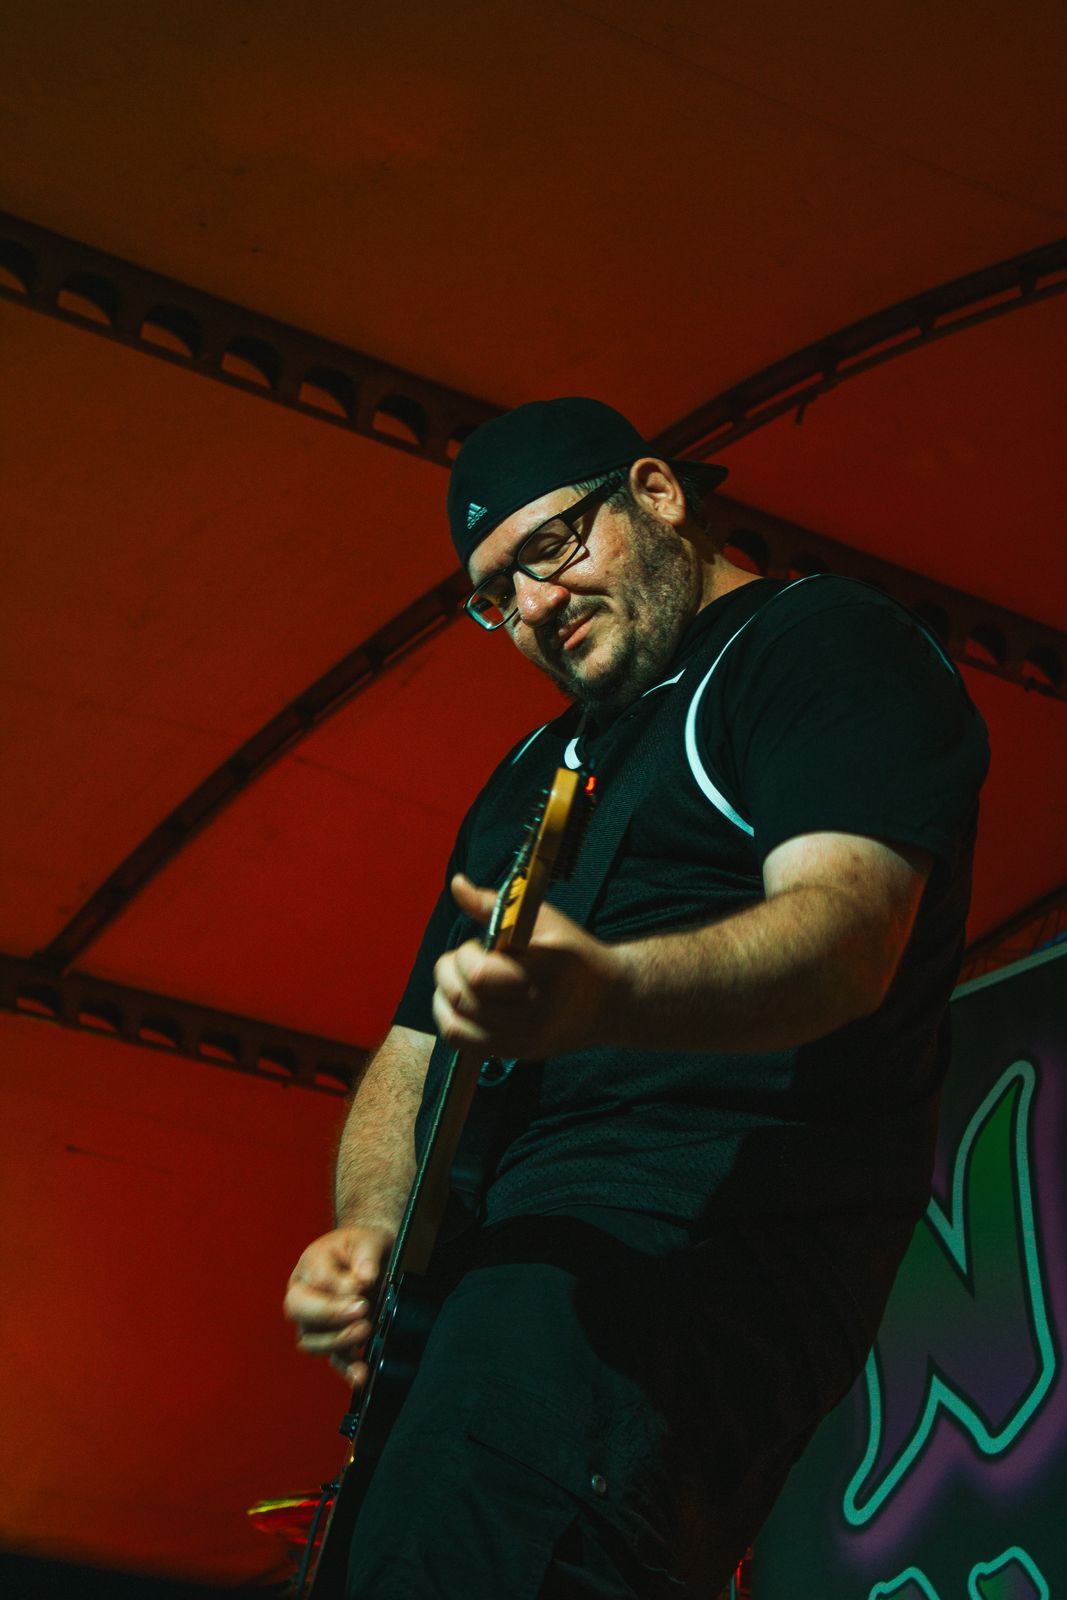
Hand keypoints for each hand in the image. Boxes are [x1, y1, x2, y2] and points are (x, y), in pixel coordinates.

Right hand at [284, 1224, 394, 1387]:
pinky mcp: (330, 1340)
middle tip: (361, 1310)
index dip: (341, 1286)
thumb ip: (366, 1256)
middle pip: (298, 1310)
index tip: (365, 1284)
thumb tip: (365, 1278)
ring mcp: (312, 1322)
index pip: (317, 1280)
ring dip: (338, 1340)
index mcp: (309, 1266)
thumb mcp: (366, 1240)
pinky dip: (345, 1369)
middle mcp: (303, 1296)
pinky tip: (360, 1376)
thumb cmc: (361, 1247)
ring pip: (311, 1340)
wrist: (364, 1256)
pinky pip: (332, 1359)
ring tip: (365, 1331)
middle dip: (330, 1313)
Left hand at [431, 873, 623, 1059]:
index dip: (466, 955)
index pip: (479, 975)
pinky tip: (460, 1003)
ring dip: (446, 994)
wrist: (607, 1003)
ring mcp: (523, 1037)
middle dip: (451, 971)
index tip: (478, 944)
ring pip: (456, 1021)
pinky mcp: (515, 1052)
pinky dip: (449, 1019)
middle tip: (465, 959)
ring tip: (460, 980)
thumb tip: (457, 885)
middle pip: (463, 997)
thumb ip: (495, 905)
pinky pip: (462, 1042)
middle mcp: (534, 1011)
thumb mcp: (542, 920)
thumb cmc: (573, 955)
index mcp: (543, 971)